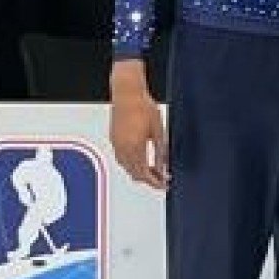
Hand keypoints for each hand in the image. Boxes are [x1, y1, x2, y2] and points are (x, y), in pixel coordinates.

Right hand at [108, 62, 168, 190]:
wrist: (127, 93)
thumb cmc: (144, 107)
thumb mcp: (158, 130)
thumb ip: (161, 150)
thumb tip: (164, 166)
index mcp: (135, 147)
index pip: (144, 173)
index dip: (155, 182)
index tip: (164, 185)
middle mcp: (122, 148)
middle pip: (134, 173)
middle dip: (148, 179)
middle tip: (162, 179)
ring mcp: (116, 144)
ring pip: (126, 167)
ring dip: (139, 172)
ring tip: (154, 171)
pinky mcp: (113, 138)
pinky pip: (121, 158)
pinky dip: (131, 164)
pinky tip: (141, 161)